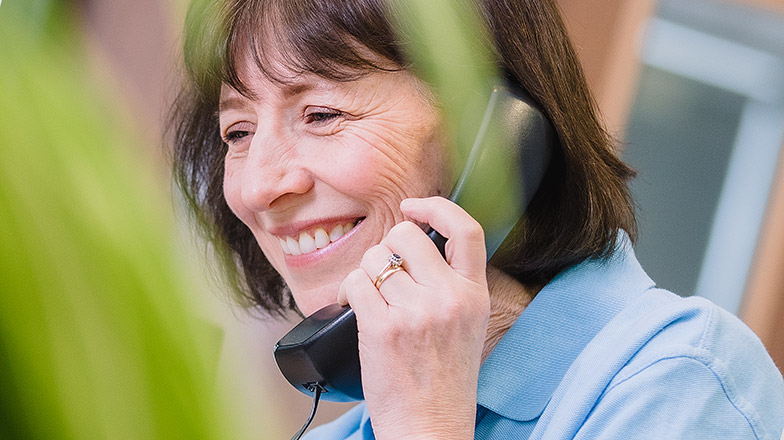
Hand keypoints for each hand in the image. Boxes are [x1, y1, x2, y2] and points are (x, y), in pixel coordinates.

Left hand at [337, 197, 489, 439]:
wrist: (430, 425)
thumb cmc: (443, 380)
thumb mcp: (468, 325)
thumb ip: (451, 284)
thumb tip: (414, 245)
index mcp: (475, 295)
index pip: (467, 230)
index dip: (437, 207)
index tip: (414, 207)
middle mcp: (450, 298)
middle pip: (406, 235)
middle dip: (388, 249)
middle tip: (386, 274)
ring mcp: (417, 312)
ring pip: (375, 258)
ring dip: (365, 274)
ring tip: (371, 299)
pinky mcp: (383, 327)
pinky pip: (355, 282)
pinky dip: (346, 291)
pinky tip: (351, 307)